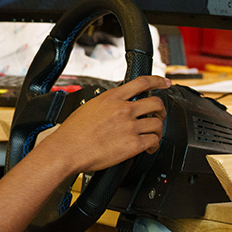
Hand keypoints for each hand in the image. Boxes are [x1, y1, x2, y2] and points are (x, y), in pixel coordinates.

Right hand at [36, 75, 169, 174]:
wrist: (67, 150)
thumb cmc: (73, 132)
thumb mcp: (89, 106)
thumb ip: (107, 104)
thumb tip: (115, 106)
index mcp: (112, 98)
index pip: (142, 82)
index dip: (158, 81)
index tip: (164, 83)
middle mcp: (123, 110)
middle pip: (156, 103)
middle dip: (161, 110)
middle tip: (159, 115)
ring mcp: (129, 127)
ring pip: (157, 124)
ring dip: (157, 130)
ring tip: (152, 135)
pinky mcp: (133, 144)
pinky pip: (153, 141)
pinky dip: (154, 145)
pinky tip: (148, 148)